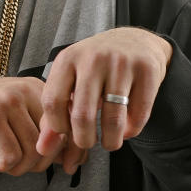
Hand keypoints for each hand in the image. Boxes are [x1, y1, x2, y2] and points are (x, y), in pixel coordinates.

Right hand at [0, 77, 80, 175]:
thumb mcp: (15, 120)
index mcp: (37, 88)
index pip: (69, 123)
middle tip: (18, 165)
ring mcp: (7, 102)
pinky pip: (11, 156)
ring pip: (32, 152)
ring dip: (16, 167)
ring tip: (0, 161)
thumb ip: (43, 131)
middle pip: (53, 141)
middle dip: (40, 163)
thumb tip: (74, 158)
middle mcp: (25, 90)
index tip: (69, 167)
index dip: (72, 150)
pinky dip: (0, 165)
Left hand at [37, 28, 171, 170]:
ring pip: (113, 118)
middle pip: (82, 115)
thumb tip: (42, 150)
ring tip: (109, 144)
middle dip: (84, 139)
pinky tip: (127, 131)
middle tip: (87, 143)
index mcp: (67, 59)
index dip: (57, 126)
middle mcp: (93, 58)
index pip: (52, 103)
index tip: (66, 132)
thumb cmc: (93, 68)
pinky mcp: (148, 70)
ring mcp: (122, 63)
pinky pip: (139, 114)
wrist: (134, 40)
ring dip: (111, 141)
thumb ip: (53, 115)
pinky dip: (133, 130)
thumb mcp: (68, 82)